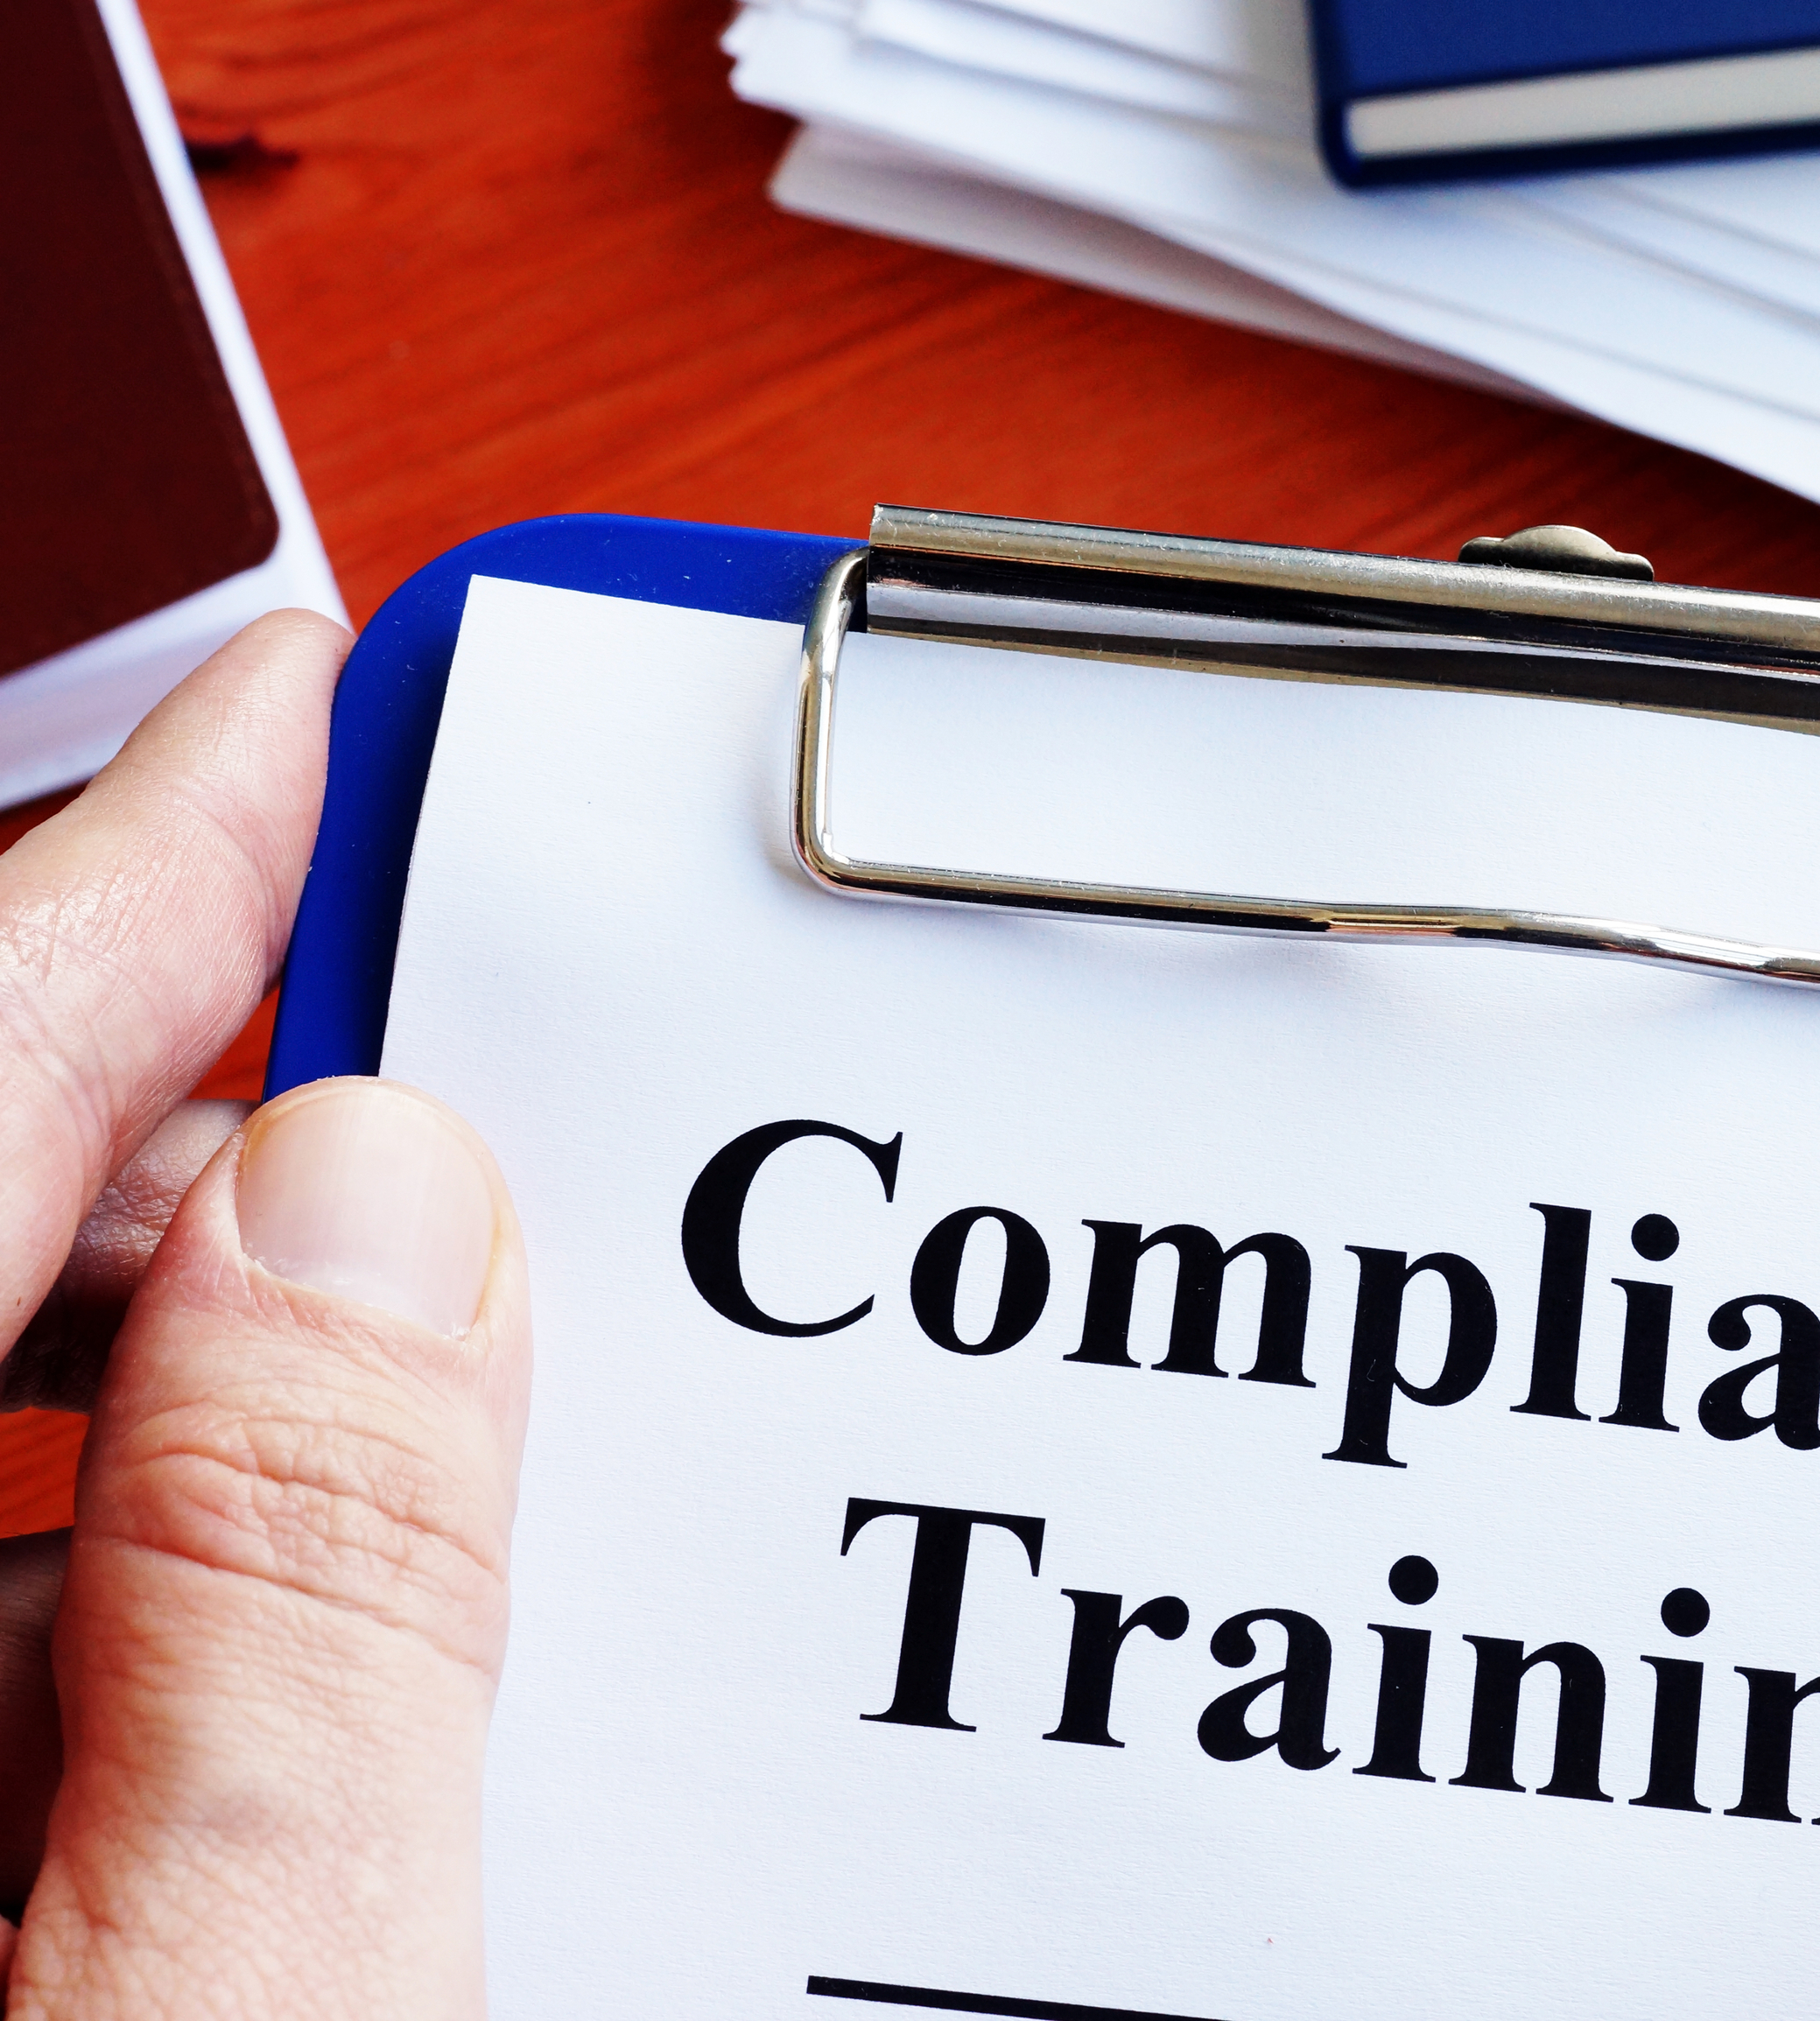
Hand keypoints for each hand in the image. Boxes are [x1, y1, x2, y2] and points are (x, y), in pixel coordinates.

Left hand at [0, 613, 529, 2014]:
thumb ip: (310, 1629)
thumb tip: (388, 1220)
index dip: (138, 879)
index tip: (301, 704)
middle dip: (225, 1174)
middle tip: (474, 1121)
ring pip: (0, 1461)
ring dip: (222, 1443)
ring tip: (464, 1486)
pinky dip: (155, 1622)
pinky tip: (318, 1729)